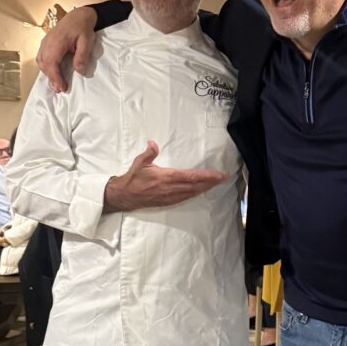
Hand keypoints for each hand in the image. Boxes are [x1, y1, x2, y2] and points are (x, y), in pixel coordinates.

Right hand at [36, 6, 97, 91]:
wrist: (78, 16)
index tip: (61, 87)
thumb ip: (82, 56)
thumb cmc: (82, 27)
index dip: (55, 77)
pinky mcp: (46, 43)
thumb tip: (79, 71)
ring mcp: (45, 42)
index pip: (52, 63)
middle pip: (44, 64)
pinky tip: (52, 72)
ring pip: (41, 62)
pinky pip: (41, 57)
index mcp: (57, 42)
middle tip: (60, 89)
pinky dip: (45, 67)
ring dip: (48, 73)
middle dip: (51, 78)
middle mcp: (47, 43)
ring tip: (57, 83)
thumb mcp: (87, 41)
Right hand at [103, 141, 227, 212]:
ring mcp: (170, 196)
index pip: (191, 176)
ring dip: (205, 188)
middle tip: (223, 178)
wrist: (123, 196)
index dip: (206, 176)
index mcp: (166, 177)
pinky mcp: (167, 202)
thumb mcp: (139, 163)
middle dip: (211, 182)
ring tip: (216, 183)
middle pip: (195, 185)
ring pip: (192, 193)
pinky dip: (195, 194)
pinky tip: (201, 191)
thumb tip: (153, 143)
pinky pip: (185, 198)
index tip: (218, 174)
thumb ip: (149, 153)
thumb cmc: (132, 178)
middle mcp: (170, 188)